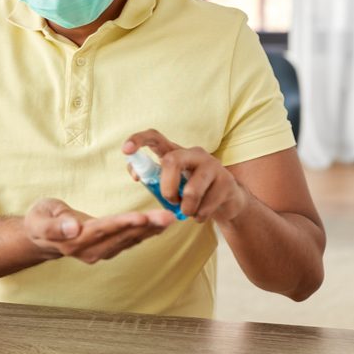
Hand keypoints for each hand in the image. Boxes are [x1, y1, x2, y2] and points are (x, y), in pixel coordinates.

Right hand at [24, 198, 174, 263]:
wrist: (40, 236)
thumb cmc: (40, 220)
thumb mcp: (40, 217)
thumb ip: (56, 224)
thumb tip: (73, 227)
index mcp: (74, 240)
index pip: (103, 230)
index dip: (122, 223)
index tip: (141, 217)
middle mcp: (90, 250)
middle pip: (121, 236)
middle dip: (146, 226)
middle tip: (168, 216)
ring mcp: (99, 253)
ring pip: (129, 240)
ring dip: (150, 230)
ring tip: (170, 218)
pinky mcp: (107, 249)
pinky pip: (130, 241)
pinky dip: (146, 233)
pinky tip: (160, 224)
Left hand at [122, 129, 249, 224]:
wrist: (227, 200)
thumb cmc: (191, 190)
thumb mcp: (170, 182)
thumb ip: (151, 177)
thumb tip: (135, 174)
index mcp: (176, 152)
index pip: (155, 137)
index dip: (139, 140)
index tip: (125, 150)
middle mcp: (194, 153)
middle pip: (172, 161)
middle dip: (167, 188)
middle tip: (170, 201)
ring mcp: (212, 165)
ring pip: (192, 190)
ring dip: (186, 208)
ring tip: (188, 211)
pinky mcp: (226, 182)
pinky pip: (206, 206)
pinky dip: (199, 216)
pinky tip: (201, 214)